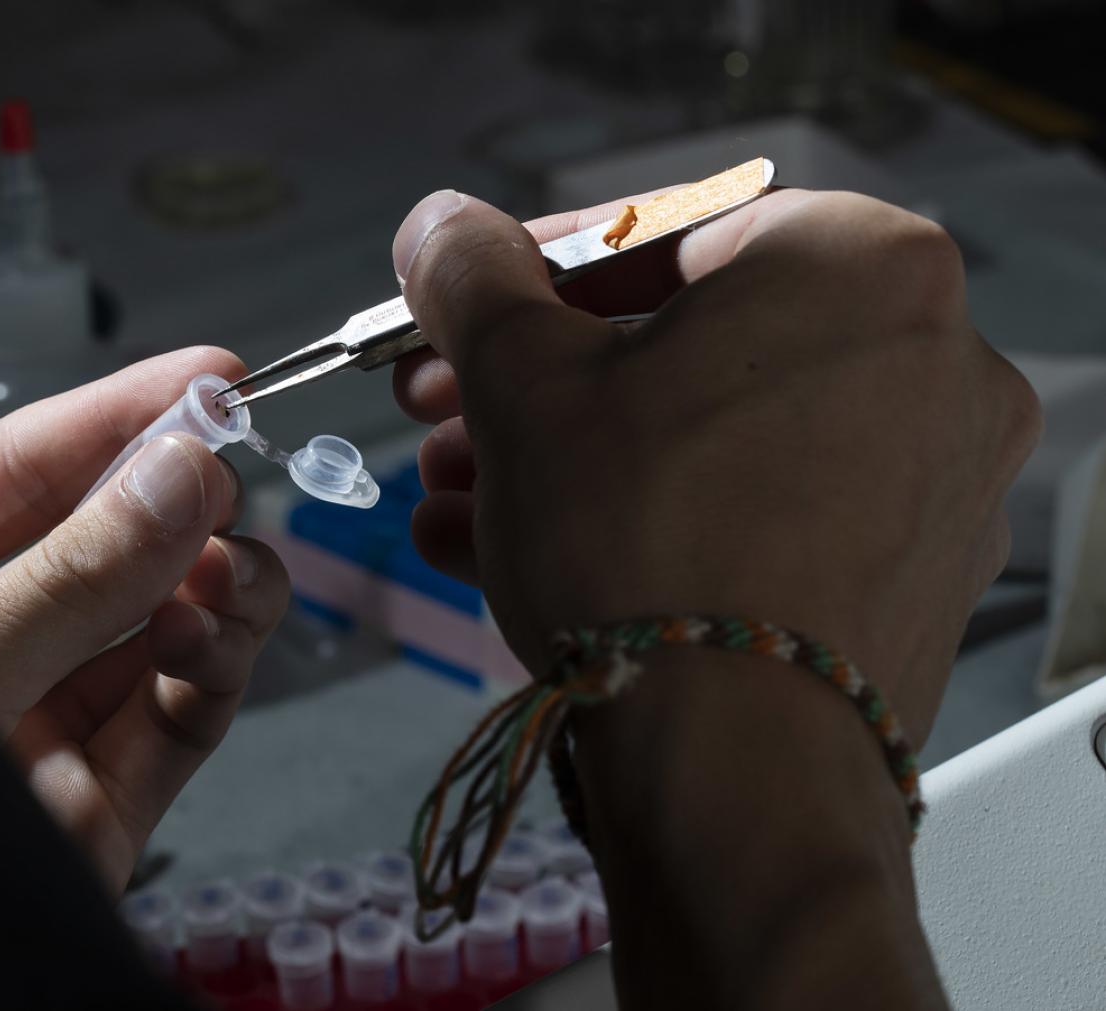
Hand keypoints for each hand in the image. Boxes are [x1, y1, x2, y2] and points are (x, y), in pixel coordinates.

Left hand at [0, 348, 289, 888]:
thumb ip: (66, 579)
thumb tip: (178, 473)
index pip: (13, 475)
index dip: (114, 417)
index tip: (211, 374)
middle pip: (96, 546)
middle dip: (175, 504)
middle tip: (237, 473)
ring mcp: (33, 729)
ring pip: (150, 630)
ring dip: (210, 588)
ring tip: (240, 569)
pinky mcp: (92, 809)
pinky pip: (172, 719)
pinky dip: (213, 670)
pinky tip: (224, 632)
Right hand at [390, 188, 1038, 742]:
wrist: (736, 776)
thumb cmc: (640, 542)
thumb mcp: (520, 382)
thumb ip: (472, 277)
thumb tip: (440, 227)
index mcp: (858, 265)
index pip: (663, 231)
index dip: (529, 269)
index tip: (461, 306)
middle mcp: (931, 359)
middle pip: (684, 347)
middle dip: (535, 383)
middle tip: (440, 409)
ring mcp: (934, 479)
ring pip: (709, 441)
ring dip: (565, 461)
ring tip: (452, 500)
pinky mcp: (909, 581)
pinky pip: (752, 519)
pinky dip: (640, 524)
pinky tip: (510, 558)